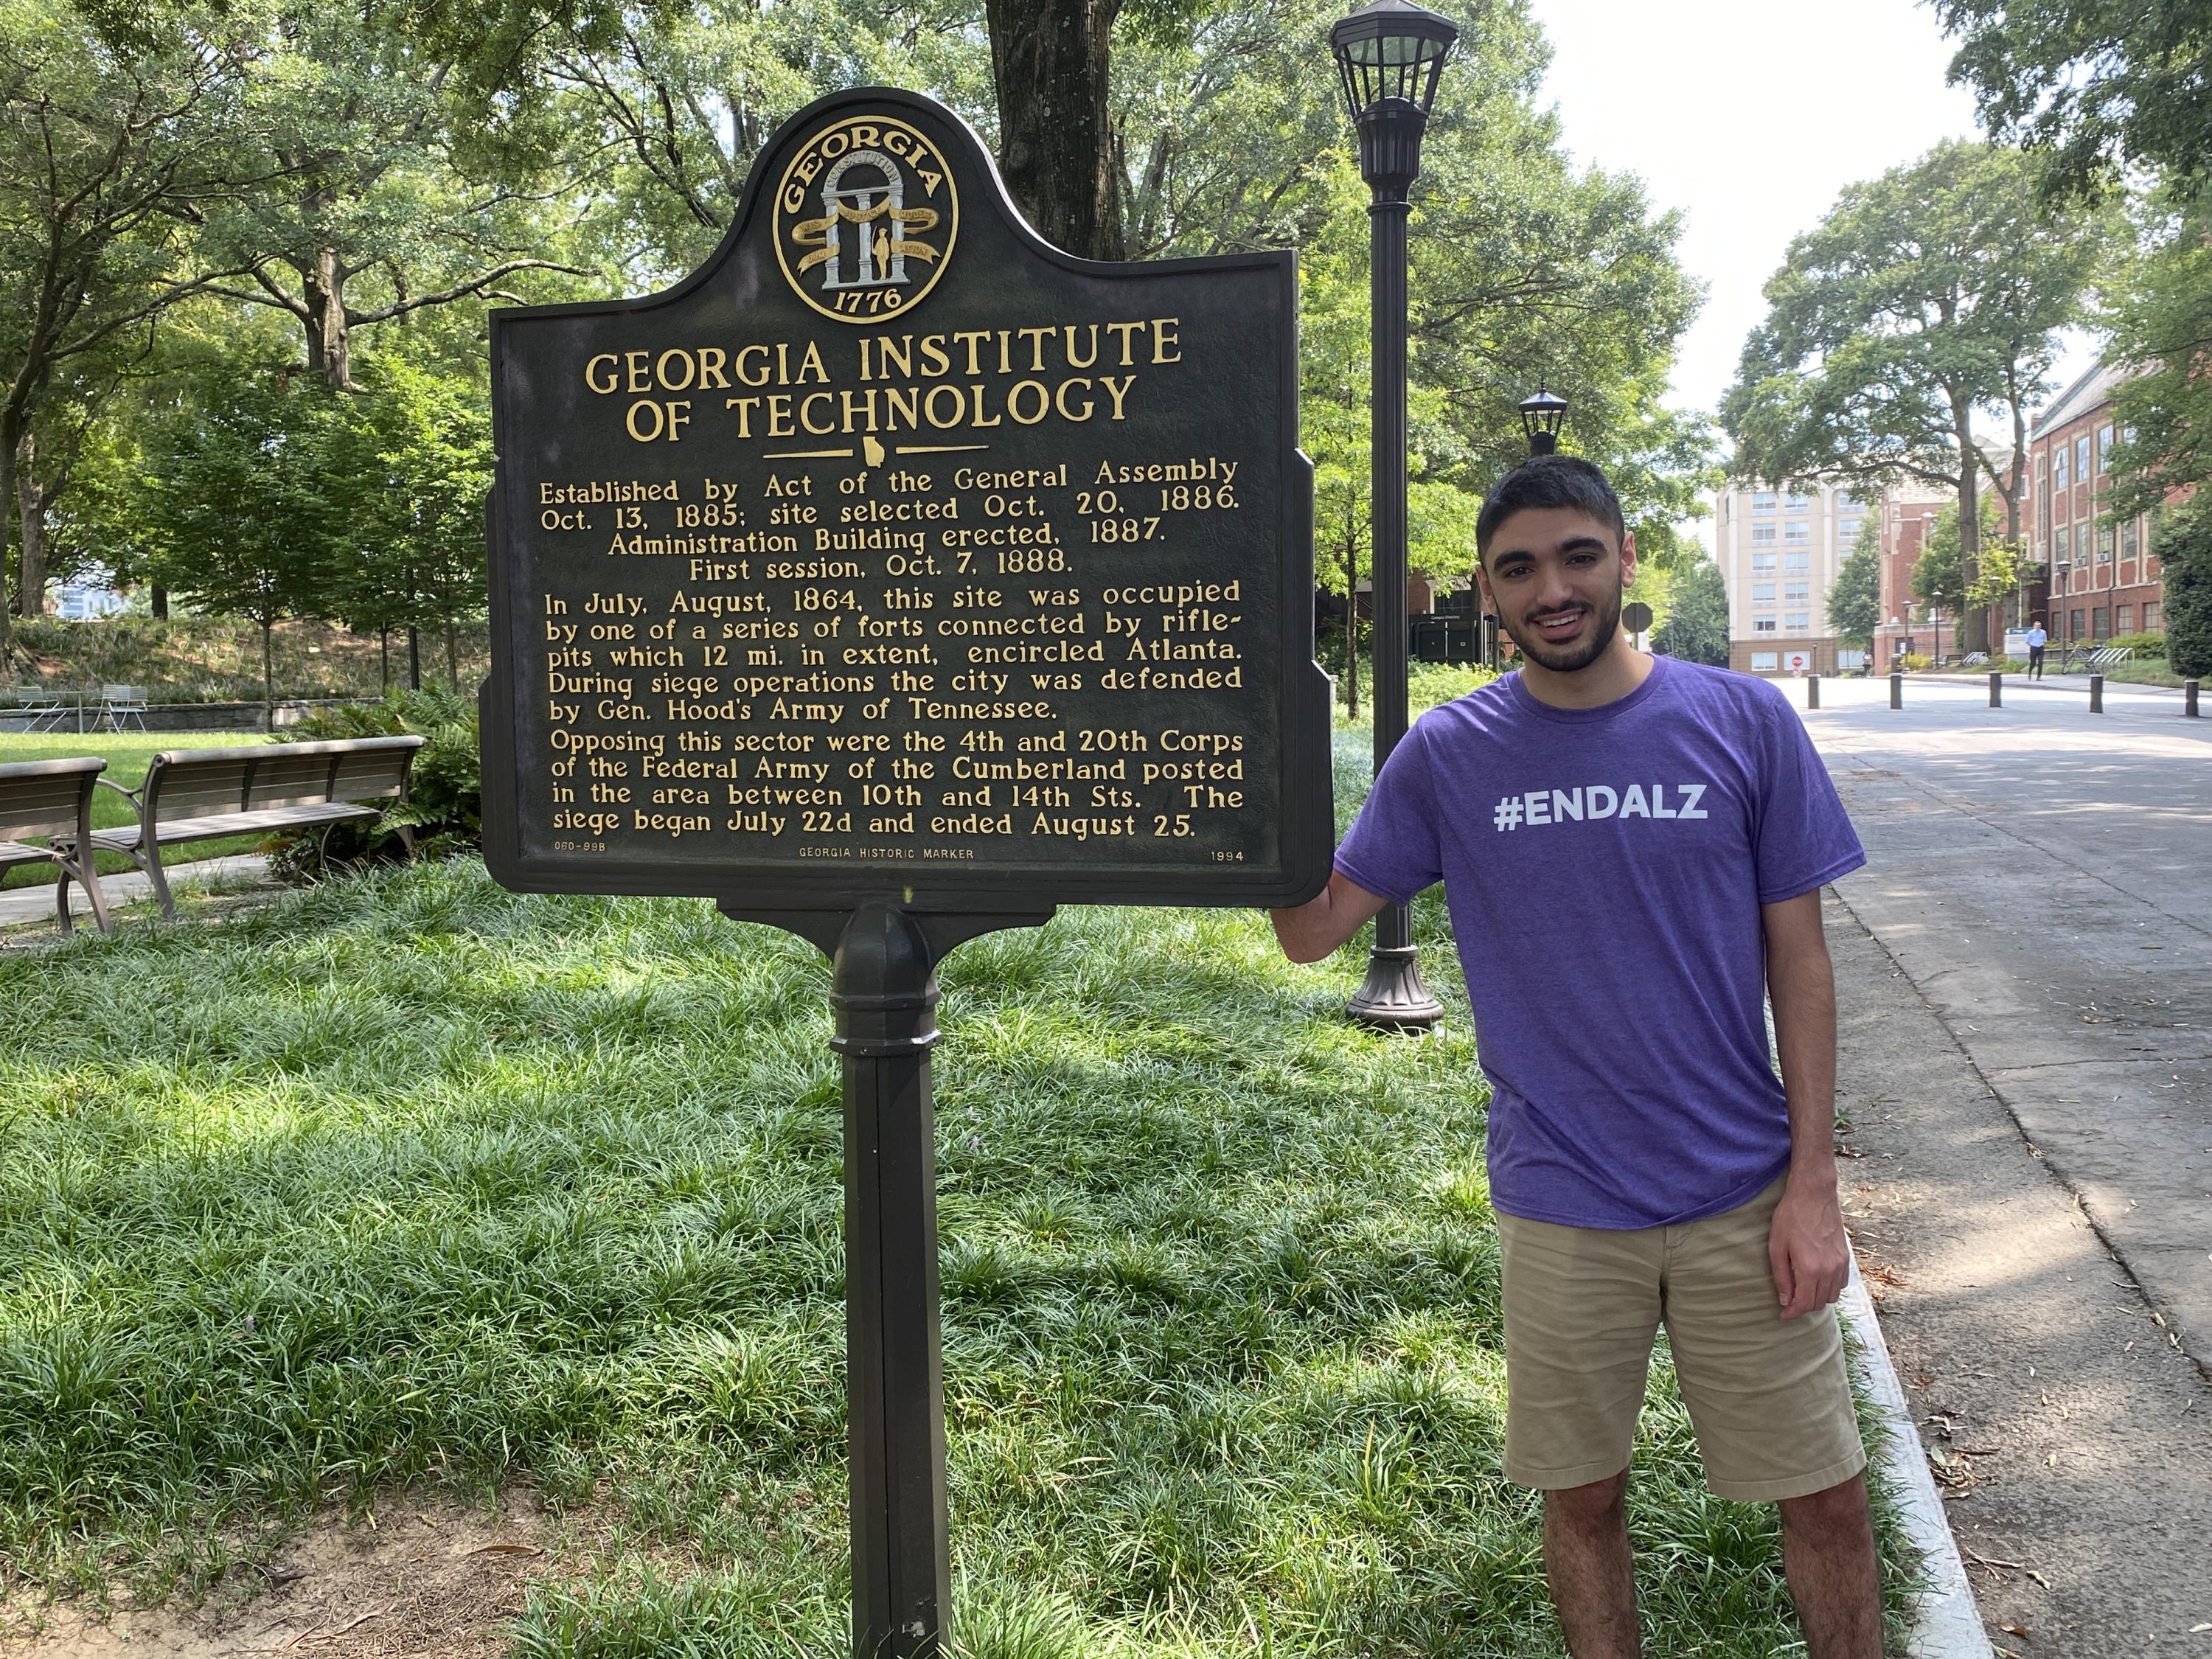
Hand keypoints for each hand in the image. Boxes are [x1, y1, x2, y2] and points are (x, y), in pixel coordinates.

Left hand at [1768, 1175, 1850, 1319]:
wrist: (1814, 1195)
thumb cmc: (1791, 1217)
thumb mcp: (1777, 1246)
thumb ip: (1781, 1276)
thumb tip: (1785, 1300)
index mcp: (1810, 1269)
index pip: (1804, 1304)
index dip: (1793, 1313)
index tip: (1784, 1315)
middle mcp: (1830, 1270)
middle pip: (1819, 1303)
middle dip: (1804, 1307)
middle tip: (1790, 1302)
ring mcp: (1841, 1264)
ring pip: (1833, 1296)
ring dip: (1818, 1298)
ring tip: (1802, 1290)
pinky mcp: (1847, 1257)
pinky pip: (1841, 1283)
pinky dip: (1830, 1288)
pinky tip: (1817, 1279)